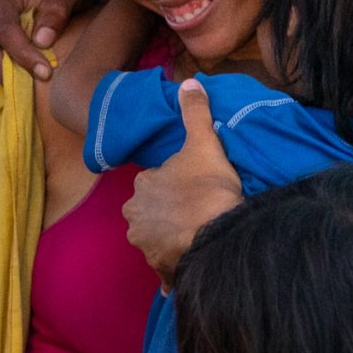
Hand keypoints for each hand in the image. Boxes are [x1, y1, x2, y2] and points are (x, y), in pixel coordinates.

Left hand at [124, 79, 242, 280]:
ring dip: (172, 240)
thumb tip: (189, 82)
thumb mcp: (204, 143)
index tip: (196, 188)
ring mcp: (146, 246)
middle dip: (169, 215)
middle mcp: (135, 218)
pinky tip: (192, 263)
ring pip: (158, 240)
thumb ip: (194, 112)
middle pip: (152, 214)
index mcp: (141, 187)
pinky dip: (176, 267)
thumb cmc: (208, 188)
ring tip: (198, 236)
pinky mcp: (159, 270)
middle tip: (198, 212)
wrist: (217, 234)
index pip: (155, 184)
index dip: (175, 185)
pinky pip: (167, 269)